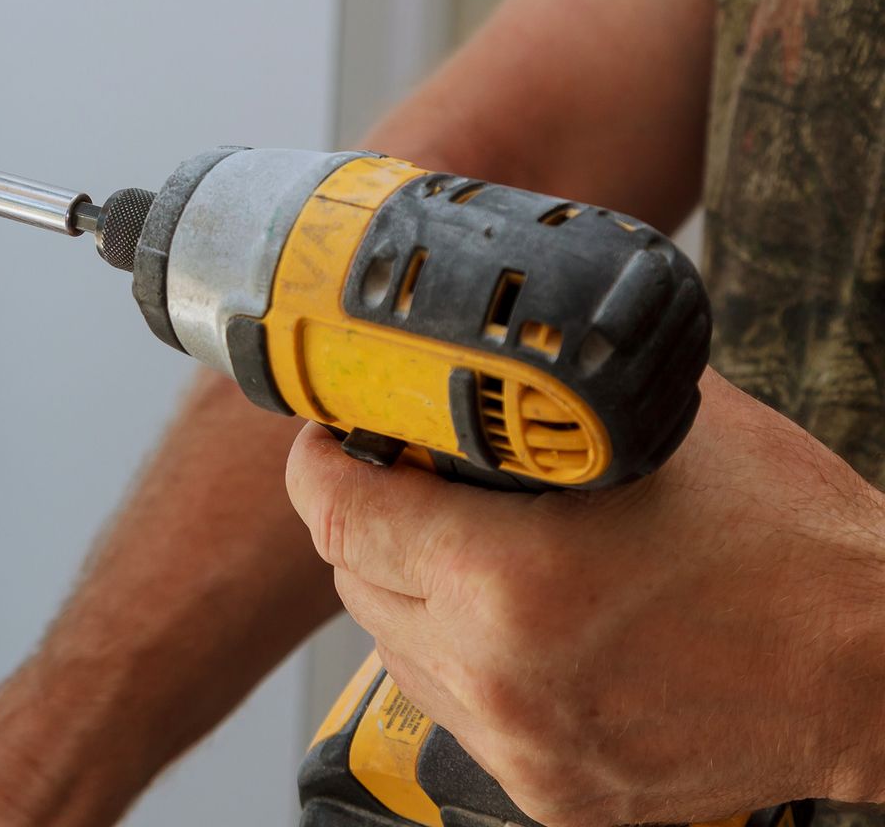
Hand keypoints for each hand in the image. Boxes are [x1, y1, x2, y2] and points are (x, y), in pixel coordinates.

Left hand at [285, 369, 884, 825]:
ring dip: (411, 598)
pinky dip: (470, 668)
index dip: (318, 466)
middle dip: (365, 525)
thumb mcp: (653, 428)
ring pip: (399, 655)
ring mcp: (524, 746)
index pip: (337, 515)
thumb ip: (542, 400)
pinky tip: (522, 629)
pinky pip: (463, 717)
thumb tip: (468, 363)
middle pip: (356, 584)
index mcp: (504, 576)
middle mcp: (497, 672)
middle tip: (402, 485)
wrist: (880, 665)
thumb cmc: (786, 543)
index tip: (329, 441)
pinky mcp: (556, 796)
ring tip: (467, 555)